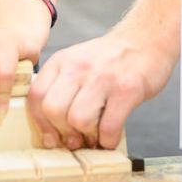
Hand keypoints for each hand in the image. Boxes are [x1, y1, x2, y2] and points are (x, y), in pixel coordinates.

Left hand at [27, 30, 175, 149]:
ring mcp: (103, 78)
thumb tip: (51, 131)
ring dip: (87, 136)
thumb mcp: (76, 63)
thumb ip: (60, 89)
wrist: (145, 40)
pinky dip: (108, 141)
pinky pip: (108, 128)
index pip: (36, 95)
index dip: (40, 123)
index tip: (51, 137)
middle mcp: (79, 67)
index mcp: (62, 61)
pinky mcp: (126, 90)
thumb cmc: (109, 59)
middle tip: (76, 138)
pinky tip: (111, 136)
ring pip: (78, 120)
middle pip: (53, 109)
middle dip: (63, 131)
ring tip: (95, 136)